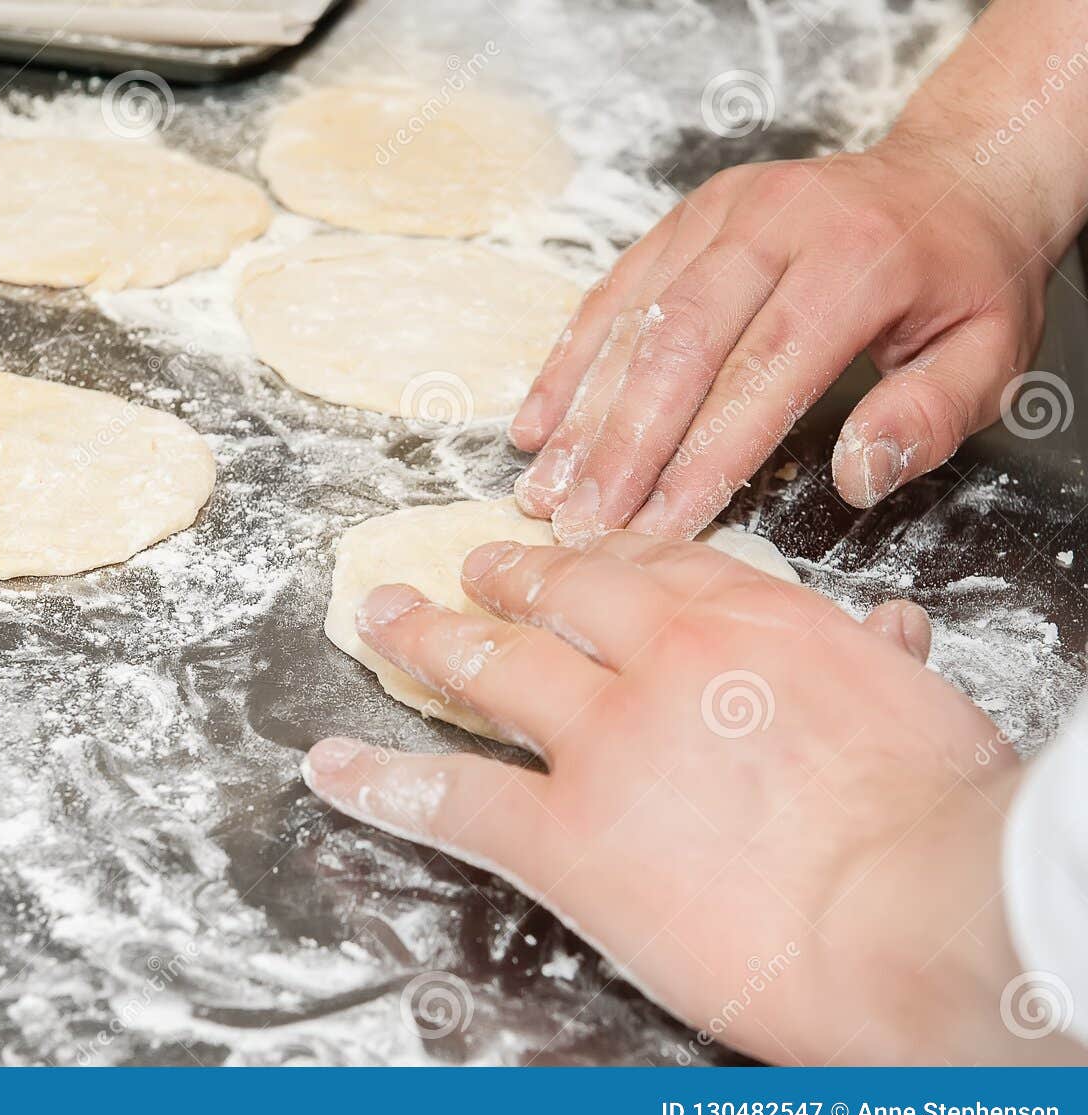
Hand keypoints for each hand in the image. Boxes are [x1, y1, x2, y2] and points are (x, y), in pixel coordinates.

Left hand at [305, 535, 1085, 1063]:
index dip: (604, 557)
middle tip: (472, 568)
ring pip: (489, 668)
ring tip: (382, 619)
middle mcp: (660, 657)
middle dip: (506, 578)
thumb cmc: (944, 824)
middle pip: (558, 596)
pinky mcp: (564, 833)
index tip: (578, 552)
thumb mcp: (923, 714)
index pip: (656, 564)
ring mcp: (601, 740)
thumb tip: (888, 629)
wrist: (921, 911)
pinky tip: (331, 765)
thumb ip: (875, 664)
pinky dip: (380, 780)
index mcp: (751, 621)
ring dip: (425, 639)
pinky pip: (453, 798)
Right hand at [510, 135, 1049, 540]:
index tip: (657, 527)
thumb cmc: (964, 278)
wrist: (950, 172)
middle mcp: (776, 224)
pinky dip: (569, 362)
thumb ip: (930, 416)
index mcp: (857, 258)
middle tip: (578, 520)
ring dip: (579, 412)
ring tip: (543, 487)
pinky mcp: (686, 218)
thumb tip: (855, 476)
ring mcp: (721, 213)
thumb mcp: (992, 351)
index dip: (702, 456)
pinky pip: (612, 291)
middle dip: (621, 444)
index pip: (761, 372)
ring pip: (631, 320)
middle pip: (677, 345)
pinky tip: (537, 422)